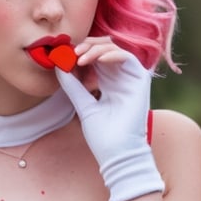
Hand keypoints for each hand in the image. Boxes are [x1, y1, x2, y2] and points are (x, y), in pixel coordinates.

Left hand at [56, 39, 164, 200]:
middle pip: (105, 48)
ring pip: (115, 49)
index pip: (95, 57)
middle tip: (71, 52)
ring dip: (96, 49)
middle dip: (87, 45)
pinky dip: (111, 54)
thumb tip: (59, 67)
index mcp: (108, 82)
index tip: (63, 55)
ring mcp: (131, 79)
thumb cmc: (103, 135)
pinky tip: (96, 60)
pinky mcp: (140, 81)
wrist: (117, 154)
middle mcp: (120, 77)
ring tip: (80, 57)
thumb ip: (73, 86)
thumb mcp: (83, 105)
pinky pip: (128, 58)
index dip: (80, 52)